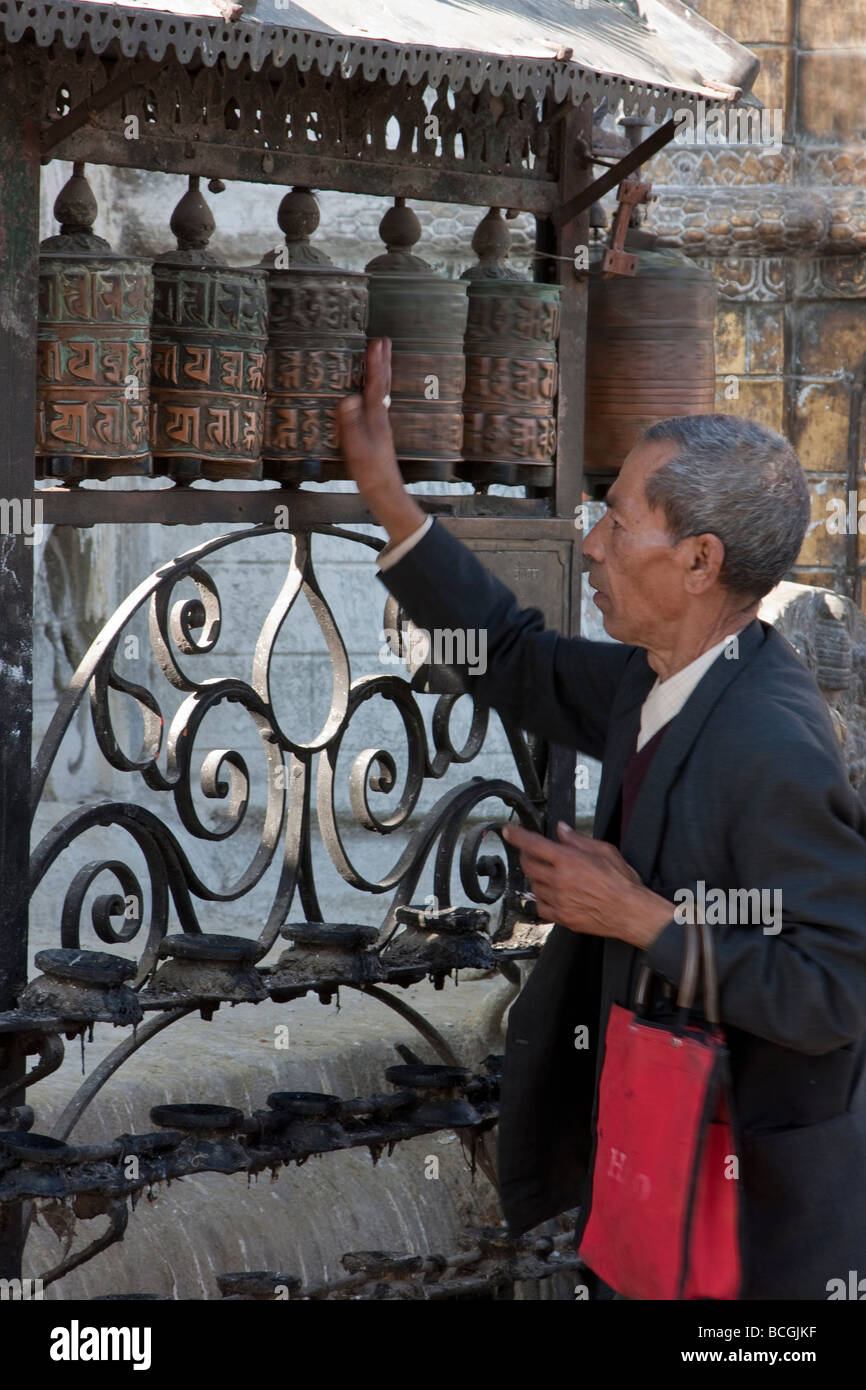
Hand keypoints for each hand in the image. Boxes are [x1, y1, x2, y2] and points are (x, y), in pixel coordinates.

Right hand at [336, 339, 425, 542]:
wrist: (385, 492)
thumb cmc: (370, 472)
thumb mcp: (357, 448)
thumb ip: (352, 423)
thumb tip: (349, 398)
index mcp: (376, 417)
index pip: (376, 385)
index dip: (375, 363)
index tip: (377, 342)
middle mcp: (381, 417)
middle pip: (383, 384)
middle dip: (382, 362)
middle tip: (383, 342)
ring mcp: (380, 425)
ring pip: (382, 392)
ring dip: (381, 373)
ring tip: (379, 358)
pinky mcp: (377, 433)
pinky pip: (376, 402)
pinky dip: (375, 389)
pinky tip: (370, 392)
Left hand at [501, 821, 674, 948]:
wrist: (631, 912)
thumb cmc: (622, 883)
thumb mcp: (604, 851)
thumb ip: (578, 840)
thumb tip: (562, 830)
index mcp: (568, 860)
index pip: (533, 844)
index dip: (516, 836)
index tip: (508, 831)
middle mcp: (559, 880)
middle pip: (528, 865)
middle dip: (527, 856)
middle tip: (534, 853)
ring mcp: (559, 900)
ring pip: (534, 886)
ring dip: (537, 878)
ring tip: (552, 876)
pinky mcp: (562, 917)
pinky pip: (540, 907)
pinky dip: (542, 899)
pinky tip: (553, 895)